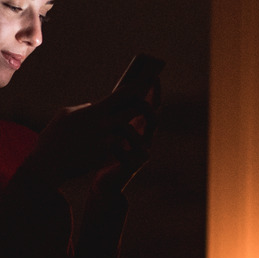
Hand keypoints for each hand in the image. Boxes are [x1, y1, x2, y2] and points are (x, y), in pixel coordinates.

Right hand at [21, 87, 153, 186]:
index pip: (121, 95)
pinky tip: (127, 147)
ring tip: (141, 127)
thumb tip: (93, 106)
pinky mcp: (105, 156)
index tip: (144, 81)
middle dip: (141, 107)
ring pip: (129, 131)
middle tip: (148, 102)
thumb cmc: (53, 137)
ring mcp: (105, 140)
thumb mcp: (65, 114)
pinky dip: (124, 147)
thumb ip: (84, 109)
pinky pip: (121, 148)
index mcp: (94, 111)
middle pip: (132, 111)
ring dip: (135, 129)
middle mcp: (103, 124)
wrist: (48, 164)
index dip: (135, 87)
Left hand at [93, 77, 158, 194]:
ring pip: (142, 139)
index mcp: (142, 127)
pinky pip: (127, 157)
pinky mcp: (131, 168)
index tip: (152, 76)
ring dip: (132, 129)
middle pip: (153, 121)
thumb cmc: (108, 151)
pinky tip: (113, 144)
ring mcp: (140, 154)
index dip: (154, 92)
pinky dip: (120, 149)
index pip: (153, 106)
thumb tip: (118, 90)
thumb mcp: (114, 128)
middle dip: (148, 108)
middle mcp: (146, 139)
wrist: (104, 181)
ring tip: (123, 124)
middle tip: (141, 99)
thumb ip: (119, 112)